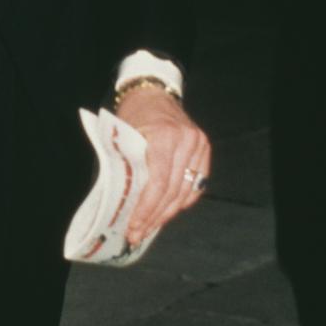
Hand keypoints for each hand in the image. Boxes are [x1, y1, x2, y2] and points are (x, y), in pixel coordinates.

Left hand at [116, 88, 210, 247]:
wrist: (152, 92)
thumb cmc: (131, 114)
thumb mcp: (121, 137)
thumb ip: (125, 167)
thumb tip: (121, 205)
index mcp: (164, 137)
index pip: (158, 182)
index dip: (146, 208)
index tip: (134, 226)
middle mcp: (186, 140)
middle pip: (172, 191)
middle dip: (154, 216)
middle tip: (137, 234)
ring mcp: (198, 143)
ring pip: (185, 191)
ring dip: (167, 213)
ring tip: (149, 228)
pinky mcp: (204, 147)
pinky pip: (196, 183)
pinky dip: (182, 201)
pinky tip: (166, 212)